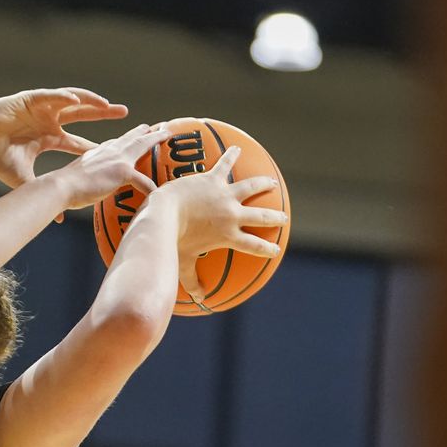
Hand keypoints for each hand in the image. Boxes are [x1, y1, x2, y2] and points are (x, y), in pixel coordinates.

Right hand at [0, 88, 128, 187]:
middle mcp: (48, 121)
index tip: (115, 149)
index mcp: (48, 138)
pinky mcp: (30, 98)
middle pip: (83, 116)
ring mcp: (41, 108)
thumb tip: (58, 221)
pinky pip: (51, 96)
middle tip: (124, 113)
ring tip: (107, 105)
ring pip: (72, 102)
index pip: (78, 142)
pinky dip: (64, 97)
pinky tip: (77, 100)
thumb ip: (42, 192)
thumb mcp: (24, 179)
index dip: (95, 146)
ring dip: (90, 102)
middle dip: (103, 114)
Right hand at [53, 123, 172, 212]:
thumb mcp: (68, 189)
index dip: (121, 142)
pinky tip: (157, 194)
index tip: (127, 139)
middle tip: (153, 127)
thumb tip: (58, 219)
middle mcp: (106, 151)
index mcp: (94, 153)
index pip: (111, 144)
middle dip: (142, 131)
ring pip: (142, 144)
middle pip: (129, 138)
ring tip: (167, 133)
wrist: (60, 188)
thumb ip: (69, 198)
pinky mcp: (123, 171)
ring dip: (156, 138)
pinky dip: (151, 188)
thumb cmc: (59, 192)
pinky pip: (144, 181)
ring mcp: (116, 159)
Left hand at [147, 146, 288, 302]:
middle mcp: (232, 215)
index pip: (253, 246)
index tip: (275, 251)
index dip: (266, 249)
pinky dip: (232, 156)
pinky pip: (225, 165)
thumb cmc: (171, 241)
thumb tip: (199, 299)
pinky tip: (237, 148)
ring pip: (251, 188)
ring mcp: (224, 195)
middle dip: (274, 217)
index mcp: (228, 235)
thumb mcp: (182, 262)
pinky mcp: (213, 179)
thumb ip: (191, 280)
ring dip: (263, 184)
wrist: (163, 214)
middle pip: (260, 217)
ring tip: (271, 183)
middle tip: (283, 218)